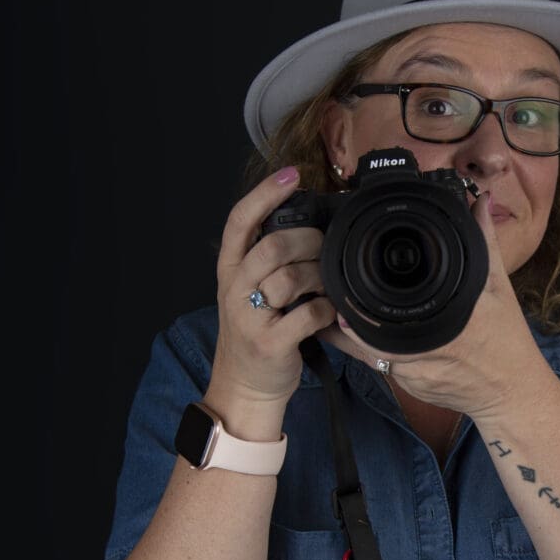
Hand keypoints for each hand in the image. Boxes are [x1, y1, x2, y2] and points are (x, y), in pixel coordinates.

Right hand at [208, 167, 336, 410]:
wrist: (244, 385)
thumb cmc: (257, 331)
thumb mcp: (250, 290)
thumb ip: (269, 260)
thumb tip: (310, 226)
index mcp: (229, 269)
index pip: (239, 221)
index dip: (264, 194)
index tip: (290, 174)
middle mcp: (234, 289)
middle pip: (272, 246)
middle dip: (308, 242)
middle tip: (325, 249)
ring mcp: (249, 317)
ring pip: (290, 278)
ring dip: (319, 276)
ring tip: (327, 283)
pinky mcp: (270, 343)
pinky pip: (307, 314)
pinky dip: (327, 309)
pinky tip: (330, 311)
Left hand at [317, 193, 543, 421]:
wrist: (511, 390)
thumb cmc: (506, 339)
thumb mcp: (498, 286)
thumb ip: (484, 242)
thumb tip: (479, 200)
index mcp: (446, 325)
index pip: (390, 321)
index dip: (359, 312)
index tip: (341, 295)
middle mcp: (425, 353)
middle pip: (368, 341)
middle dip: (344, 321)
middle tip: (325, 299)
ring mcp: (414, 375)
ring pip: (367, 357)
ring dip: (348, 337)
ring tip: (327, 315)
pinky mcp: (410, 387)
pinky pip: (378, 367)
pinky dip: (364, 350)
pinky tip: (349, 336)